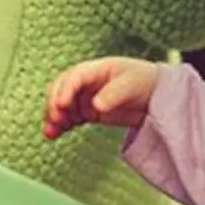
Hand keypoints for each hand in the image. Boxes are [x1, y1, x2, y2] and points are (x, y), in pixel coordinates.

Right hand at [44, 58, 160, 138]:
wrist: (154, 95)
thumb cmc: (143, 82)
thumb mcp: (131, 85)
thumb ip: (113, 94)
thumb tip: (95, 106)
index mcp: (96, 69)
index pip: (74, 76)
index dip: (65, 89)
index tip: (61, 104)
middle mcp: (86, 81)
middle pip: (61, 88)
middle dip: (54, 103)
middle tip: (56, 118)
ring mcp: (85, 96)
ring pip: (61, 104)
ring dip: (53, 116)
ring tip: (50, 132)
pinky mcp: (87, 111)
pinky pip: (68, 117)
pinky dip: (59, 125)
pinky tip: (53, 135)